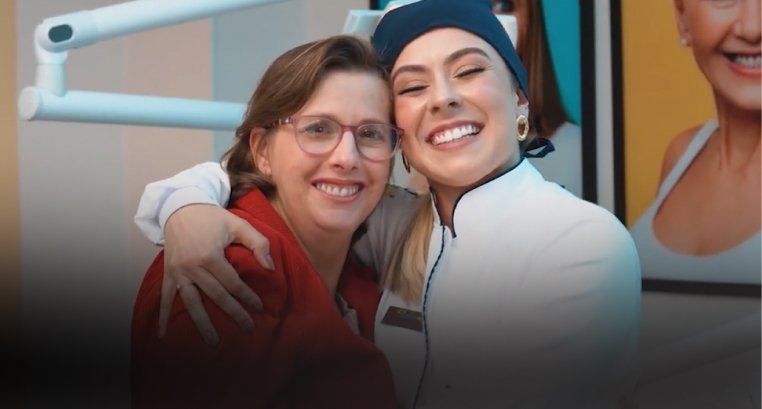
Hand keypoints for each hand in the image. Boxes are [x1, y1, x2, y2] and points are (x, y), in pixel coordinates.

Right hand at [159, 204, 272, 344]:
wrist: (181, 207)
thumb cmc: (213, 218)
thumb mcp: (239, 224)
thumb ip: (258, 243)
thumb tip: (270, 268)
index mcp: (211, 255)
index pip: (233, 283)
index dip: (247, 297)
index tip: (260, 308)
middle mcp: (193, 266)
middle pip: (217, 296)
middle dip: (234, 313)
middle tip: (249, 329)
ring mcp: (179, 272)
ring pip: (192, 302)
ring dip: (202, 324)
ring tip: (213, 342)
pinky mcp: (169, 274)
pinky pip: (165, 298)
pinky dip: (162, 316)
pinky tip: (162, 335)